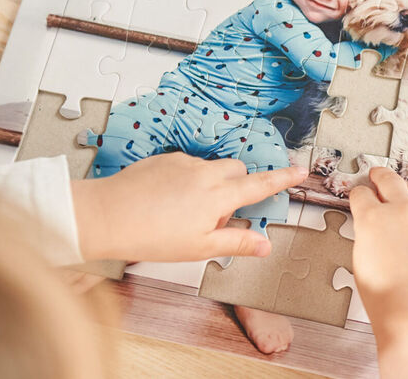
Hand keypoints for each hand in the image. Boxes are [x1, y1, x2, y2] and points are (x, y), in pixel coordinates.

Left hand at [71, 153, 307, 261]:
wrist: (106, 215)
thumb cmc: (151, 236)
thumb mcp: (200, 248)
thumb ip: (236, 242)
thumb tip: (266, 245)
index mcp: (219, 196)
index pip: (261, 184)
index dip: (283, 178)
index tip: (301, 171)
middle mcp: (205, 173)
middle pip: (237, 171)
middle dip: (239, 186)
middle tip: (219, 216)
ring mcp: (184, 163)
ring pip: (212, 169)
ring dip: (211, 185)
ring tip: (184, 214)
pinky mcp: (164, 159)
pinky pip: (188, 165)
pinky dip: (189, 180)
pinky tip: (167, 201)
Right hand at [349, 167, 407, 377]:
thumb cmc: (387, 299)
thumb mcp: (361, 260)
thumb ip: (366, 233)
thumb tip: (369, 223)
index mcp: (373, 218)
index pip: (361, 193)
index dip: (357, 194)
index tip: (357, 194)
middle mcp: (401, 212)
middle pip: (389, 179)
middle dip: (379, 176)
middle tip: (374, 174)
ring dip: (403, 189)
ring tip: (398, 191)